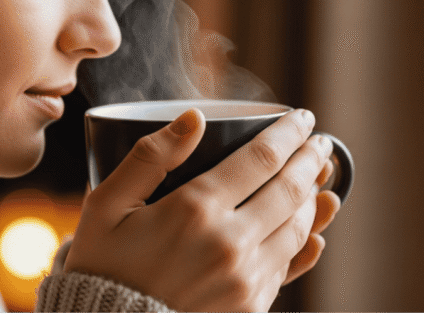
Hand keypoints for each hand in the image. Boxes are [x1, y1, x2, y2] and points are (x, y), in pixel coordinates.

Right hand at [64, 108, 335, 311]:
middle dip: (310, 159)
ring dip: (313, 198)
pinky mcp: (251, 307)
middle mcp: (229, 243)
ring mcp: (245, 279)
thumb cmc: (104, 266)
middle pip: (289, 190)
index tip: (301, 118)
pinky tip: (313, 229)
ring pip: (298, 228)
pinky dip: (305, 242)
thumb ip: (149, 157)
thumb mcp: (107, 205)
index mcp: (195, 209)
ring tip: (318, 177)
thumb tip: (194, 118)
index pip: (261, 158)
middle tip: (319, 143)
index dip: (288, 133)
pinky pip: (289, 267)